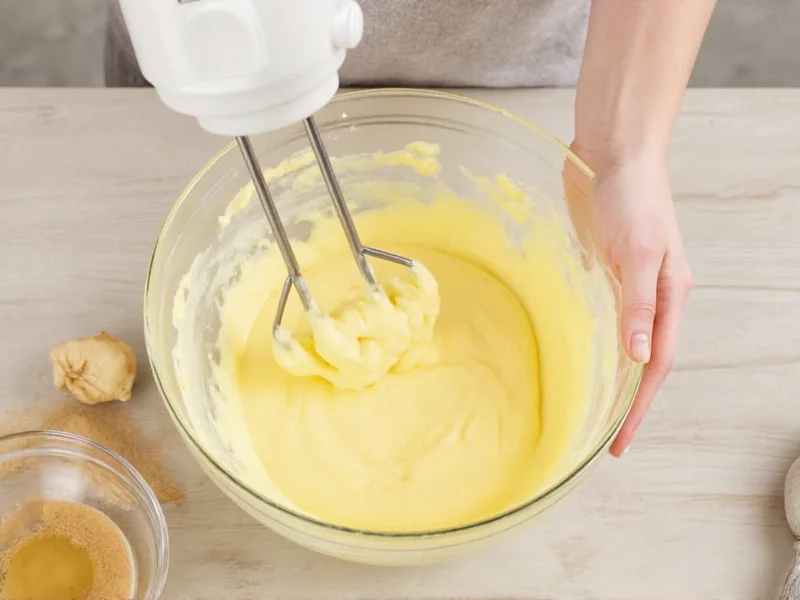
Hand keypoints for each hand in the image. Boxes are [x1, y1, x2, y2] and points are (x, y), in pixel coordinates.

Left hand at [565, 143, 691, 456]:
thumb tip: (640, 357)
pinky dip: (591, 343)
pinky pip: (597, 318)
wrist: (613, 152)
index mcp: (668, 296)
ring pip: (619, 343)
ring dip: (609, 377)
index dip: (638, 406)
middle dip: (625, 402)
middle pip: (641, 361)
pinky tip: (575, 358)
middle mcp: (649, 297)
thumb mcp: (638, 252)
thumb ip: (638, 303)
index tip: (619, 442)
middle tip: (604, 439)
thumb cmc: (633, 197)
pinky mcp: (600, 270)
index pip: (656, 365)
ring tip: (591, 409)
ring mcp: (624, 284)